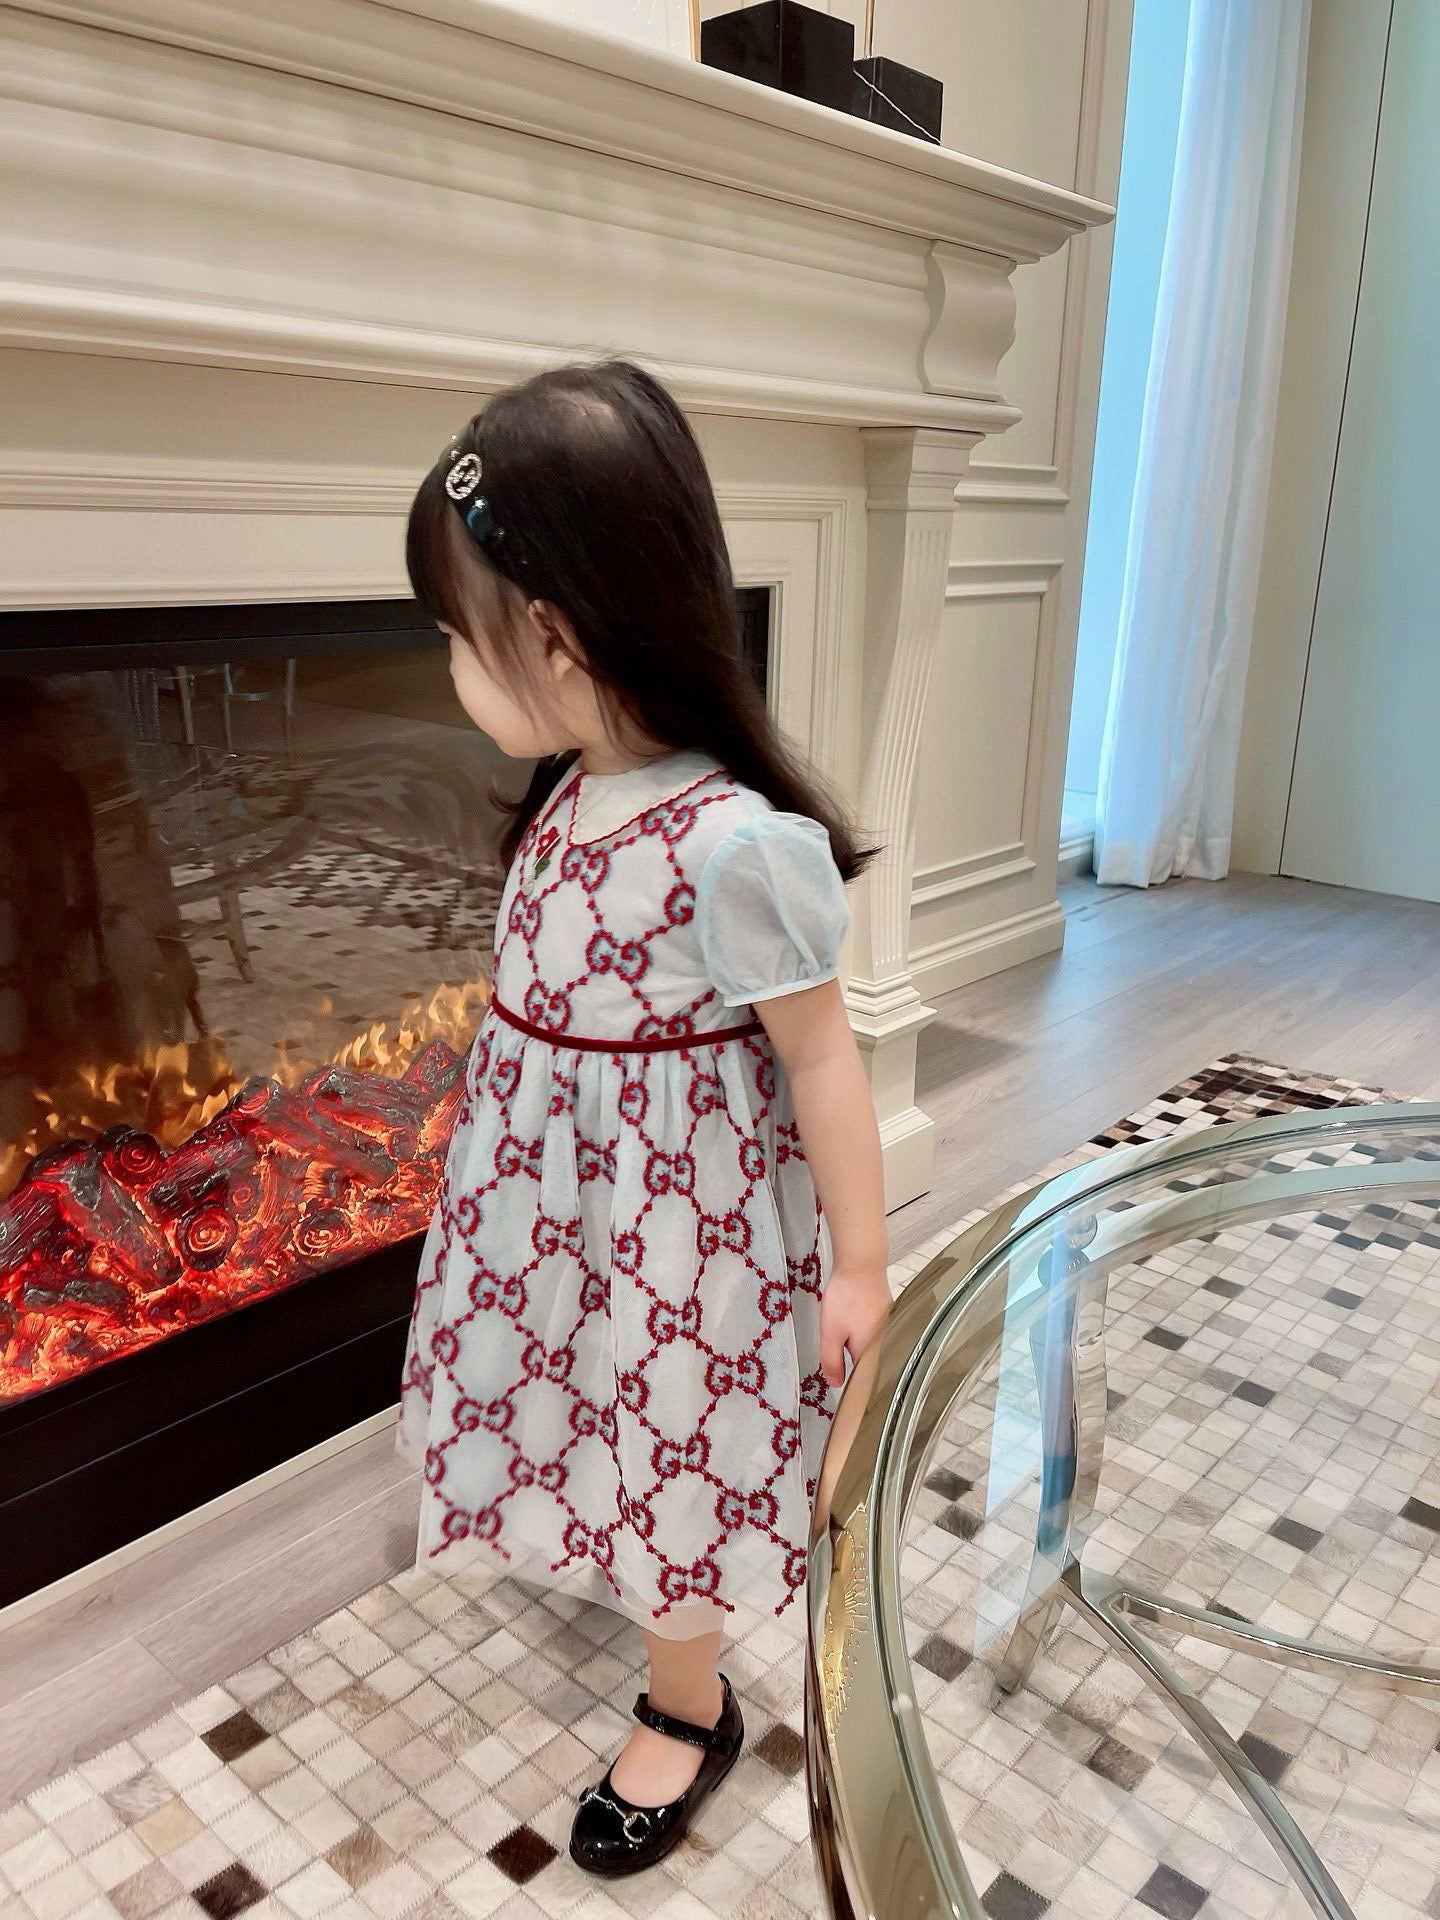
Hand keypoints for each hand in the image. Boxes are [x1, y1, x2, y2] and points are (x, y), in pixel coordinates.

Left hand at [818, 1263, 890, 1387]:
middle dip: (848, 1351)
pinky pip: (872, 1327)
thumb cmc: (848, 1295)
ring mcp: (889, 1325)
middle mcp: (886, 1341)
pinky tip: (852, 1310)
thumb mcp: (830, 1333)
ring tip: (845, 1317)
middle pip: (865, 1358)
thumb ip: (831, 1361)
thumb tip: (836, 1382)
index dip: (846, 1374)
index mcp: (873, 1352)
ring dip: (854, 1335)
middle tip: (838, 1333)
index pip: (861, 1377)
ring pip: (868, 1341)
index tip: (837, 1368)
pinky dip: (860, 1322)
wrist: (861, 1263)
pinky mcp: (887, 1312)